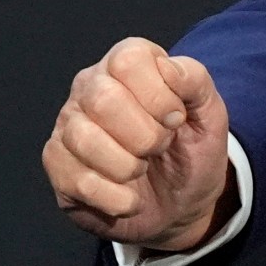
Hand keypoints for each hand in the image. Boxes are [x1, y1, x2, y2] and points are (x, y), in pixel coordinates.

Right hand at [44, 37, 232, 250]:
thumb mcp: (209, 112)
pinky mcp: (57, 166)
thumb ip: (195, 80)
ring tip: (141, 169)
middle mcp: (89, 87)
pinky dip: (117, 198)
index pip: (129, 61)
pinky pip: (79, 182)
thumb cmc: (190, 149)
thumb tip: (167, 67)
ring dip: (129, 167)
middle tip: (159, 147)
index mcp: (126, 64)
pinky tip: (129, 197)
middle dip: (147, 136)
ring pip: (86, 140)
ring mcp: (67, 126)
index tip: (176, 119)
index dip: (159, 95)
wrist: (180, 203)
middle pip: (104, 99)